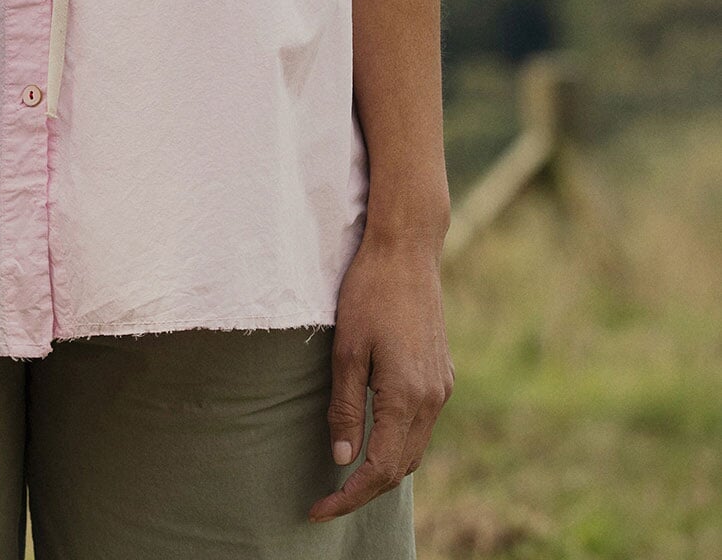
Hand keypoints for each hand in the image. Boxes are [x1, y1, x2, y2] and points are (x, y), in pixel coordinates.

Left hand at [307, 230, 453, 523]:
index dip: (349, 497)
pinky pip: (421, 425)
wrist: (407, 250)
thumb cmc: (369, 293)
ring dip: (383, 468)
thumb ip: (345, 407)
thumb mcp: (346, 349)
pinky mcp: (442, 375)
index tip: (319, 511)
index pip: (380, 469)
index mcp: (407, 397)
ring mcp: (441, 387)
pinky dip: (398, 442)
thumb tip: (342, 460)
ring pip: (414, 449)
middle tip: (327, 500)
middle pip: (401, 468)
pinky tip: (374, 436)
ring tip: (346, 476)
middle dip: (365, 490)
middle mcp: (432, 399)